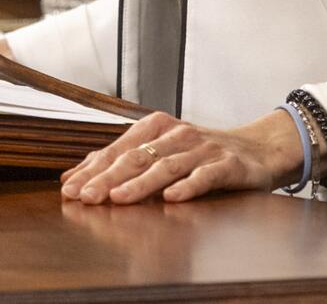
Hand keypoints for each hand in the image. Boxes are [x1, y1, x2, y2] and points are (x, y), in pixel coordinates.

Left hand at [60, 109, 302, 203]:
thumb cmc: (202, 154)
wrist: (258, 149)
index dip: (92, 169)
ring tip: (119, 198)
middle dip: (107, 178)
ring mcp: (202, 149)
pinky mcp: (227, 165)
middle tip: (84, 197)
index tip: (68, 188)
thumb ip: (122, 160)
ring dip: (140, 184)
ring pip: (166, 166)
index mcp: (156, 128)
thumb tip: (74, 173)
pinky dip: (188, 186)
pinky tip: (172, 198)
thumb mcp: (162, 151)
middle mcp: (177, 135)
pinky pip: (205, 176)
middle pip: (136, 157)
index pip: (117, 149)